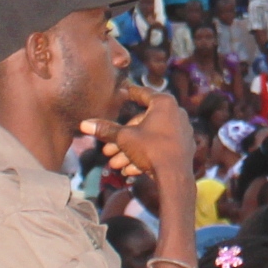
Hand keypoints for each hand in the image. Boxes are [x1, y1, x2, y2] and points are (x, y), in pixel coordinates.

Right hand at [82, 84, 195, 209]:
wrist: (175, 176)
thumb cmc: (150, 149)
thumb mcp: (124, 138)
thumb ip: (106, 130)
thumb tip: (84, 124)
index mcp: (164, 103)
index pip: (143, 94)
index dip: (130, 93)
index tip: (123, 91)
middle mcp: (176, 113)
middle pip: (143, 123)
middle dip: (122, 138)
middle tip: (107, 150)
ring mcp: (182, 131)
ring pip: (149, 138)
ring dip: (130, 152)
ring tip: (115, 164)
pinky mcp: (184, 148)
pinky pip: (160, 148)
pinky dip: (145, 157)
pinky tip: (129, 170)